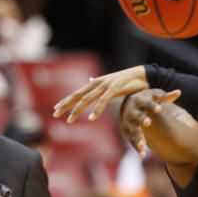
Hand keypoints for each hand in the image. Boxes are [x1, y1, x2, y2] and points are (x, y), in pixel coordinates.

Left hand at [53, 66, 177, 122]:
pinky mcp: (115, 88)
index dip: (66, 100)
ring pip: (87, 99)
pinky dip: (96, 109)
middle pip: (78, 95)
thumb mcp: (109, 82)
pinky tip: (91, 118)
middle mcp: (98, 83)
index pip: (77, 93)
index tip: (56, 109)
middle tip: (55, 114)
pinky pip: (103, 101)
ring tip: (70, 120)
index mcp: (95, 83)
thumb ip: (99, 84)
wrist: (142, 75)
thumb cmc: (126, 81)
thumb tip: (90, 80)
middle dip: (66, 105)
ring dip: (77, 110)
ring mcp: (105, 85)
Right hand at [119, 89, 175, 156]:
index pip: (147, 103)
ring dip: (138, 138)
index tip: (159, 109)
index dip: (152, 106)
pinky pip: (132, 140)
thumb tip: (179, 92)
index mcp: (140, 101)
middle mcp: (132, 112)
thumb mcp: (155, 96)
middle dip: (142, 119)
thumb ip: (166, 96)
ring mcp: (128, 123)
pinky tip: (142, 155)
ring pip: (133, 131)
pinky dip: (137, 147)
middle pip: (137, 116)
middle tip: (148, 123)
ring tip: (143, 147)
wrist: (129, 105)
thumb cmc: (146, 100)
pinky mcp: (127, 132)